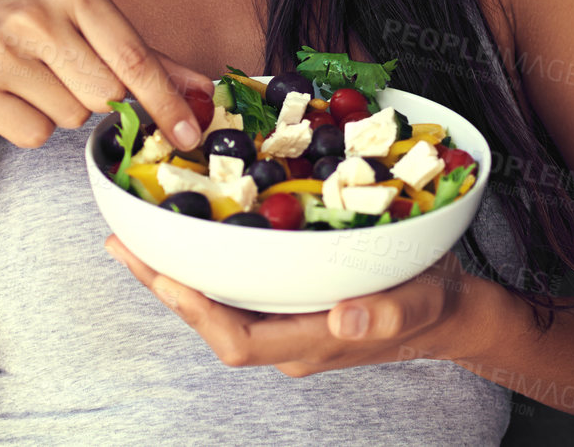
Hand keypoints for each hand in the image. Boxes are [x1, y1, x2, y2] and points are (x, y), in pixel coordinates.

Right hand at [0, 0, 210, 150]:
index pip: (134, 58)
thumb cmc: (33, 26)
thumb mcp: (87, 23)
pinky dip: (30, 127)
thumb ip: (147, 57)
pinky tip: (10, 97)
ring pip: (70, 118)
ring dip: (61, 111)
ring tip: (32, 80)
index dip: (165, 101)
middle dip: (95, 97)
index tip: (189, 135)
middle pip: (104, 95)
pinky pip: (34, 135)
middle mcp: (36, 15)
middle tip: (64, 72)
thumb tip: (202, 91)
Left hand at [104, 235, 479, 374]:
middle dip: (165, 285)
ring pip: (218, 301)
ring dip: (177, 271)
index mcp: (307, 344)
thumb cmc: (434, 308)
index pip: (236, 339)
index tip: (162, 275)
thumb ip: (384, 314)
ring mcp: (286, 318)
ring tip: (140, 234)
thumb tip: (345, 320)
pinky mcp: (290, 297)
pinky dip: (209, 258)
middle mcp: (287, 336)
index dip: (195, 311)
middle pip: (210, 319)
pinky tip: (194, 230)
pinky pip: (237, 284)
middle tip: (124, 243)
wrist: (450, 312)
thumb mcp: (418, 305)